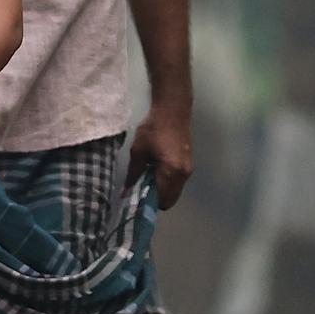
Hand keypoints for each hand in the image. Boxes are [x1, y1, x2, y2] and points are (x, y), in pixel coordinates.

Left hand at [129, 91, 194, 210]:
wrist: (172, 110)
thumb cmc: (153, 129)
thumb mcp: (138, 151)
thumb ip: (133, 174)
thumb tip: (125, 192)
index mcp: (171, 172)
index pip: (162, 200)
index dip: (149, 202)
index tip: (137, 197)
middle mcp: (183, 174)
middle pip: (170, 199)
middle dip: (156, 198)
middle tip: (142, 187)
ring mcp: (188, 170)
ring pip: (175, 191)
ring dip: (162, 190)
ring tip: (148, 176)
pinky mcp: (188, 164)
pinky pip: (178, 182)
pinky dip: (167, 182)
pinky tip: (156, 169)